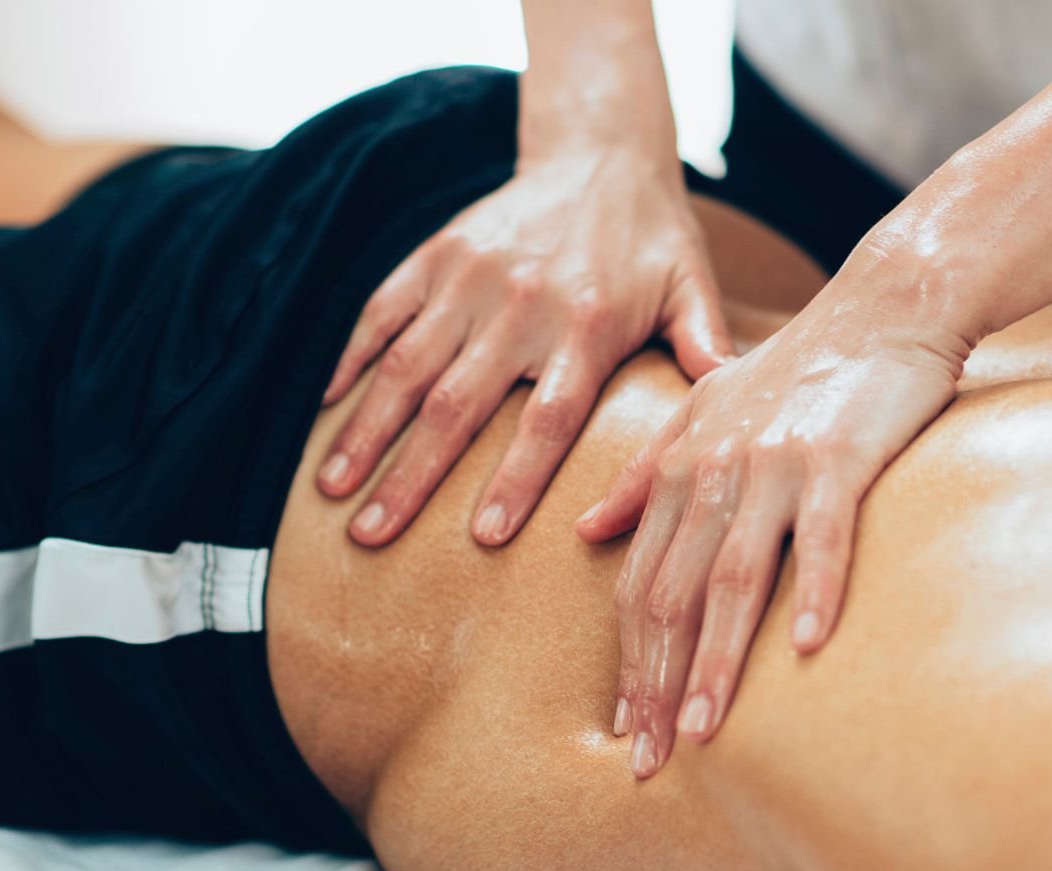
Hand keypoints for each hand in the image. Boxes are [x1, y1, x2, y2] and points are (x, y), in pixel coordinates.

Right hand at [318, 148, 733, 547]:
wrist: (599, 151)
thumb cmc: (652, 240)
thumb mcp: (691, 289)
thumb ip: (703, 353)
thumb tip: (726, 428)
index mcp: (588, 326)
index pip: (547, 420)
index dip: (514, 478)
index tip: (483, 537)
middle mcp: (521, 304)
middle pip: (456, 406)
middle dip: (408, 477)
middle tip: (371, 537)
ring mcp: (469, 278)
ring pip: (405, 366)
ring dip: (364, 432)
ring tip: (330, 491)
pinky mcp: (435, 254)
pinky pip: (382, 313)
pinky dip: (349, 361)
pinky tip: (324, 412)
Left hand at [576, 303, 964, 776]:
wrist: (883, 305)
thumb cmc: (799, 366)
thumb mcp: (703, 411)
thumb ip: (644, 472)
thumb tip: (588, 529)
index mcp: (680, 468)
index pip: (639, 582)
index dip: (628, 661)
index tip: (625, 729)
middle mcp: (716, 471)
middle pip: (673, 594)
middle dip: (657, 684)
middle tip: (651, 760)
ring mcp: (777, 467)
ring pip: (734, 578)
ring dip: (715, 660)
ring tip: (704, 731)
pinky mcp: (840, 459)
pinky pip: (824, 537)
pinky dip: (814, 592)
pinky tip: (805, 651)